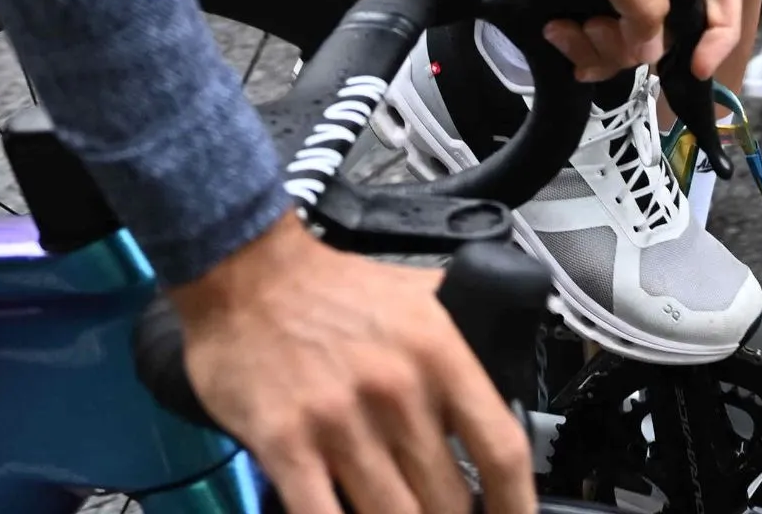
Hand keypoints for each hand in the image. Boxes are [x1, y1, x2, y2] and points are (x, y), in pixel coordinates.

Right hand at [172, 214, 532, 513]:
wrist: (244, 272)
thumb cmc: (328, 288)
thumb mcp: (417, 293)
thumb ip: (465, 330)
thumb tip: (505, 365)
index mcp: (438, 354)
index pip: (501, 450)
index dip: (516, 504)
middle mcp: (397, 391)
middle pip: (449, 501)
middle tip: (440, 513)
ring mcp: (341, 422)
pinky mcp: (286, 445)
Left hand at [418, 0, 747, 81]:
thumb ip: (642, 0)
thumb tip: (652, 48)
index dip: (721, 29)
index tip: (698, 65)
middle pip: (674, 30)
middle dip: (634, 43)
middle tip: (599, 31)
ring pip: (636, 46)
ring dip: (600, 48)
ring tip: (568, 26)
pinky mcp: (593, 9)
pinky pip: (604, 50)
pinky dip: (582, 51)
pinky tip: (557, 32)